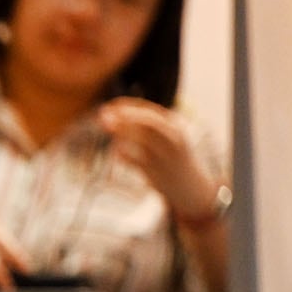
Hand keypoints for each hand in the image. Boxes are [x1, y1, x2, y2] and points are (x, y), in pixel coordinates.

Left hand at [96, 99, 220, 222]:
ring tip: (107, 128)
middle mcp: (173, 139)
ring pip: (142, 140)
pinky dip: (123, 154)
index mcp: (175, 126)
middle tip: (103, 114)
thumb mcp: (167, 136)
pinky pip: (136, 161)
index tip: (111, 105)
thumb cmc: (172, 157)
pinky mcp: (157, 173)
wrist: (189, 187)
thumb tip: (117, 114)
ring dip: (121, 132)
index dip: (129, 106)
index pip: (150, 110)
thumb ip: (147, 126)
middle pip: (147, 123)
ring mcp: (165, 156)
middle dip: (124, 116)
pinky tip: (115, 150)